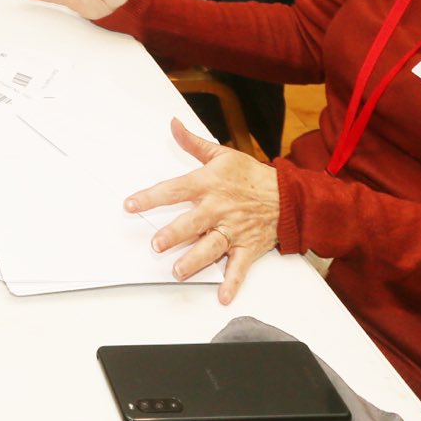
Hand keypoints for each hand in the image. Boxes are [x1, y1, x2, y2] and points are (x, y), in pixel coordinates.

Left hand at [126, 119, 281, 302]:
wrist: (289, 196)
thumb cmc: (252, 176)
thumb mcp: (222, 154)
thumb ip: (193, 143)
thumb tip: (173, 124)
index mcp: (209, 185)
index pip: (175, 190)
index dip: (151, 197)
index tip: (131, 204)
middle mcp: (219, 210)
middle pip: (193, 223)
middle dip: (175, 235)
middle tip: (157, 245)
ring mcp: (233, 231)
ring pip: (211, 247)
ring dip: (195, 260)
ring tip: (178, 271)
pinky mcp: (247, 247)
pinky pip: (239, 268)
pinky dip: (232, 283)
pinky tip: (222, 296)